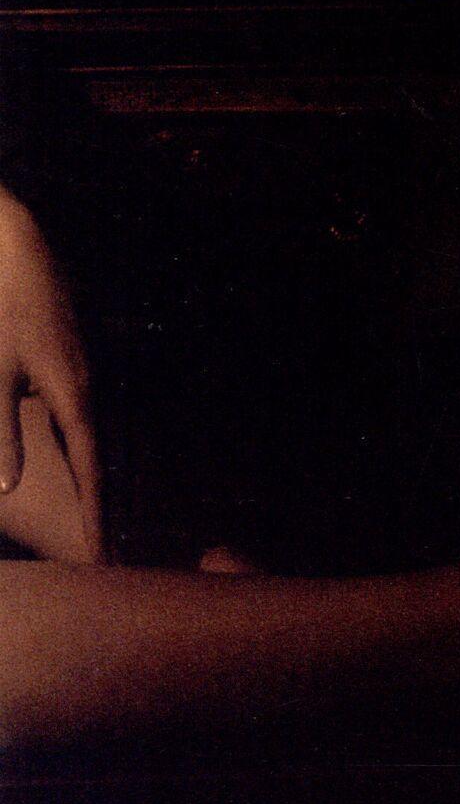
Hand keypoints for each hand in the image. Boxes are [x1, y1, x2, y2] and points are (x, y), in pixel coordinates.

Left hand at [0, 191, 102, 561]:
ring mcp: (76, 368)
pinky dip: (71, 443)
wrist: (15, 245)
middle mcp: (84, 385)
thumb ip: (2, 433)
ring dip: (84, 474)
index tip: (106, 558)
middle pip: (95, 457)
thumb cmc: (2, 310)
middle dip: (97, 505)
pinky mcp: (62, 355)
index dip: (97, 517)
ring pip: (82, 433)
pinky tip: (64, 454)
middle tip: (102, 550)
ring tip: (87, 514)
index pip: (91, 470)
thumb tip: (6, 488)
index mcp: (71, 395)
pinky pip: (72, 412)